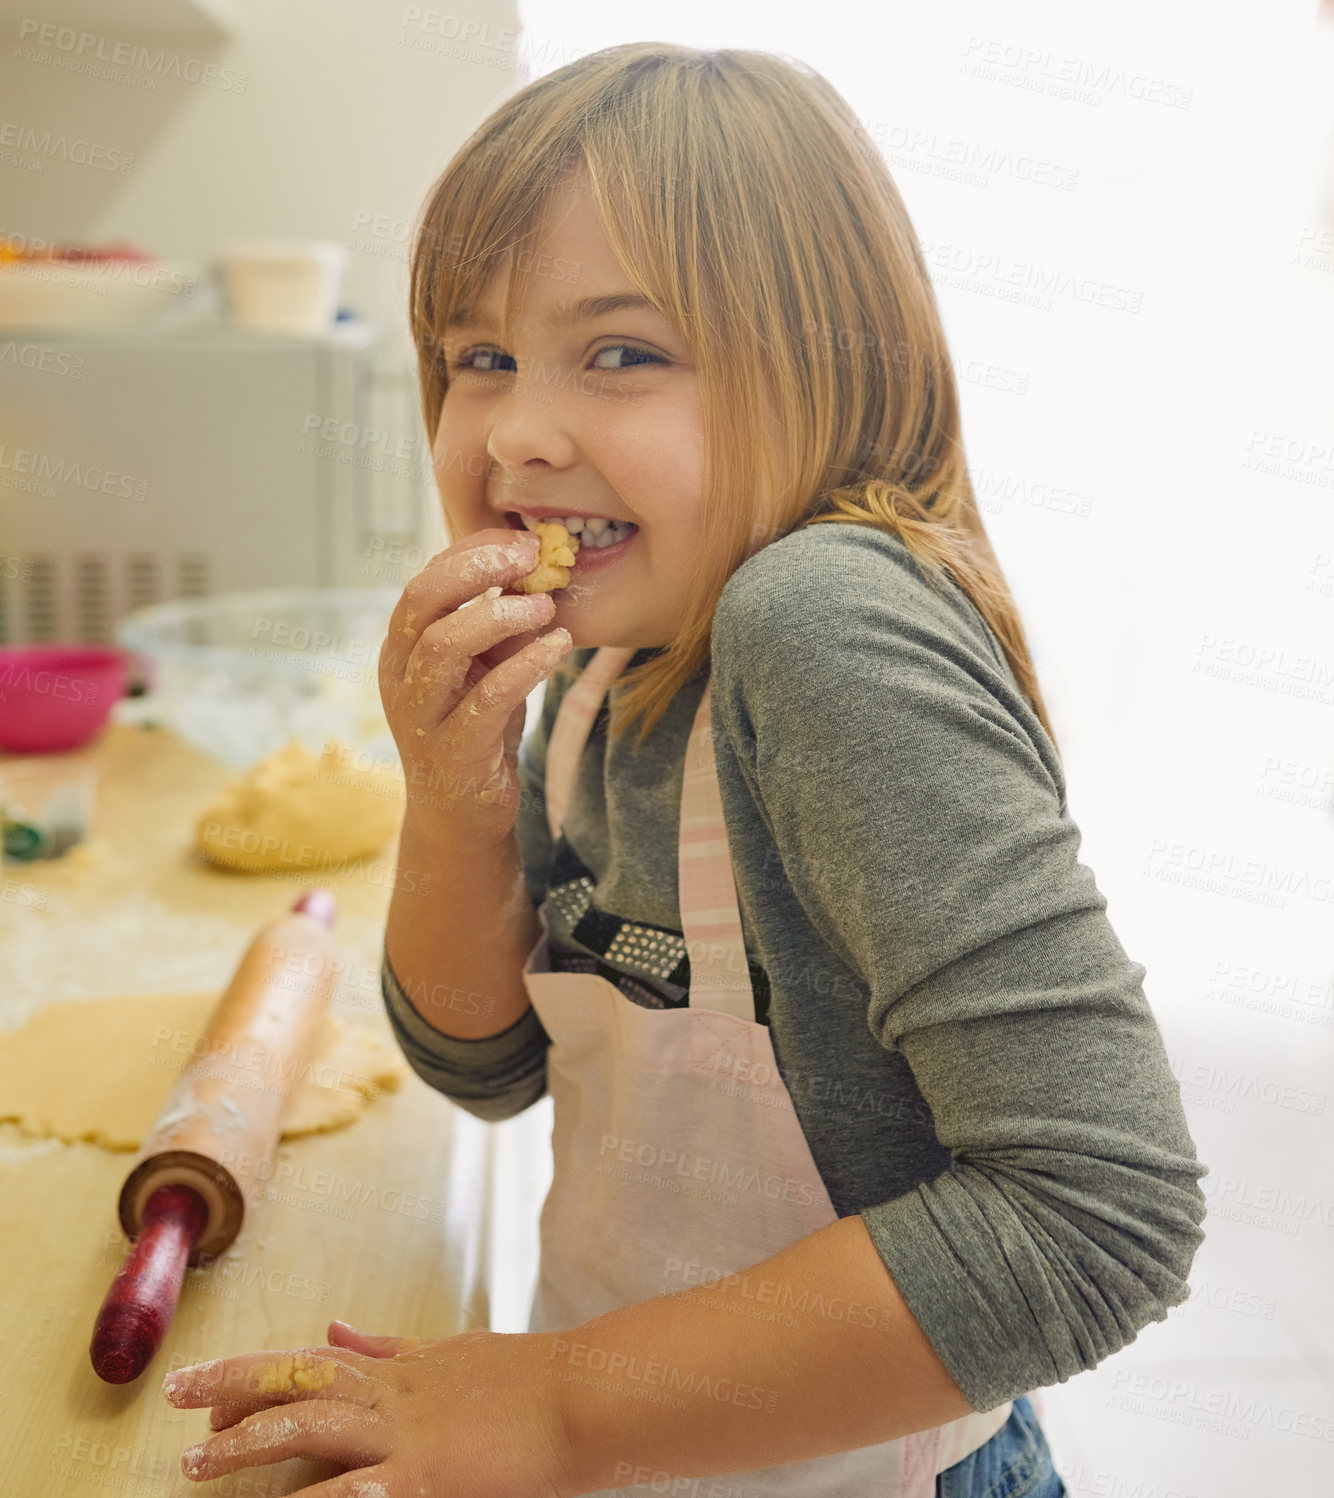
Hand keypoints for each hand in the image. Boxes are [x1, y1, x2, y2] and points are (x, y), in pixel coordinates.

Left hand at [163, 1320, 577, 1496]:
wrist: (587, 1396)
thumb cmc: (532, 1381)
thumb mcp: (452, 1352)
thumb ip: (390, 1346)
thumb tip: (335, 1323)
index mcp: (400, 1370)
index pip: (312, 1362)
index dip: (253, 1370)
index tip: (203, 1383)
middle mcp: (393, 1395)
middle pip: (299, 1381)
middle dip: (232, 1388)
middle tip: (174, 1394)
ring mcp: (408, 1435)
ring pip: (312, 1428)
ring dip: (249, 1441)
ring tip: (195, 1464)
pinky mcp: (427, 1478)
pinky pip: (356, 1496)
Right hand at [378, 527, 573, 843]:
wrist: (461, 815)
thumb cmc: (476, 730)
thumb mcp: (485, 668)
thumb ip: (499, 626)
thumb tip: (538, 571)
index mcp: (402, 647)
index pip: (426, 579)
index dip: (472, 551)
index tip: (522, 540)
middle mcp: (400, 675)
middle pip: (422, 600)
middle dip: (477, 569)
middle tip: (530, 559)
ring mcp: (421, 716)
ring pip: (443, 644)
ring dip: (500, 615)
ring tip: (545, 608)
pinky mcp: (453, 752)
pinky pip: (485, 699)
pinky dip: (525, 666)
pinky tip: (557, 647)